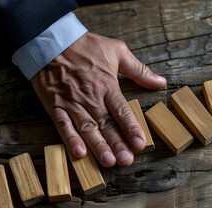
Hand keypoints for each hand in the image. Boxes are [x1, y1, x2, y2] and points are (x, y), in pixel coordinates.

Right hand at [31, 32, 165, 167]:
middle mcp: (90, 97)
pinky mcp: (55, 106)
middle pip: (106, 124)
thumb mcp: (117, 50)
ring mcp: (72, 103)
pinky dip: (70, 139)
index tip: (140, 143)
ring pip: (87, 128)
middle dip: (117, 143)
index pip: (121, 110)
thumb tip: (161, 82)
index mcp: (106, 85)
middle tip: (126, 160)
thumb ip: (139, 70)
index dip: (131, 128)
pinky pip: (63, 125)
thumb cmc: (85, 46)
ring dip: (98, 146)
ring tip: (108, 161)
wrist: (50, 41)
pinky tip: (79, 153)